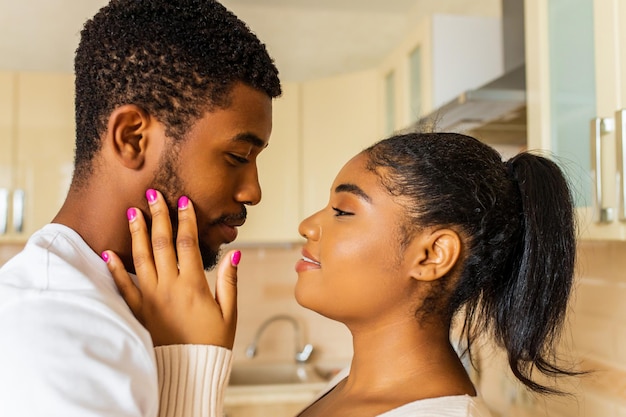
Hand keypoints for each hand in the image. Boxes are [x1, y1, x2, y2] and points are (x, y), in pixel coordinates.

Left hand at [102, 189, 238, 347]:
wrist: (188, 371)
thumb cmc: (211, 343)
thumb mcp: (229, 312)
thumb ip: (229, 280)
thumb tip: (235, 253)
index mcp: (193, 285)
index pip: (188, 243)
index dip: (186, 220)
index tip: (184, 201)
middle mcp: (169, 287)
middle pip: (162, 243)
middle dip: (159, 216)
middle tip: (154, 194)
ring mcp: (151, 298)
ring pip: (141, 258)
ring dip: (137, 233)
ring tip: (133, 212)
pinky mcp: (138, 311)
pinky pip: (123, 287)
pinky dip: (114, 269)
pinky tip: (108, 253)